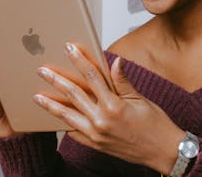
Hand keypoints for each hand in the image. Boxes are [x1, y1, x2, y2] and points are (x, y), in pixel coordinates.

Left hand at [33, 43, 184, 174]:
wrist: (163, 152)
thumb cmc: (156, 125)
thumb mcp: (140, 99)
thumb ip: (123, 80)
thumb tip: (114, 61)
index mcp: (114, 105)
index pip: (92, 76)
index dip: (79, 60)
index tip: (69, 49)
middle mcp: (102, 120)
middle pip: (74, 94)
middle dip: (57, 80)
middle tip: (42, 71)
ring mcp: (97, 134)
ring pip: (68, 116)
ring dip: (52, 104)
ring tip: (38, 96)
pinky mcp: (96, 145)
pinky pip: (74, 133)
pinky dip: (64, 124)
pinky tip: (55, 117)